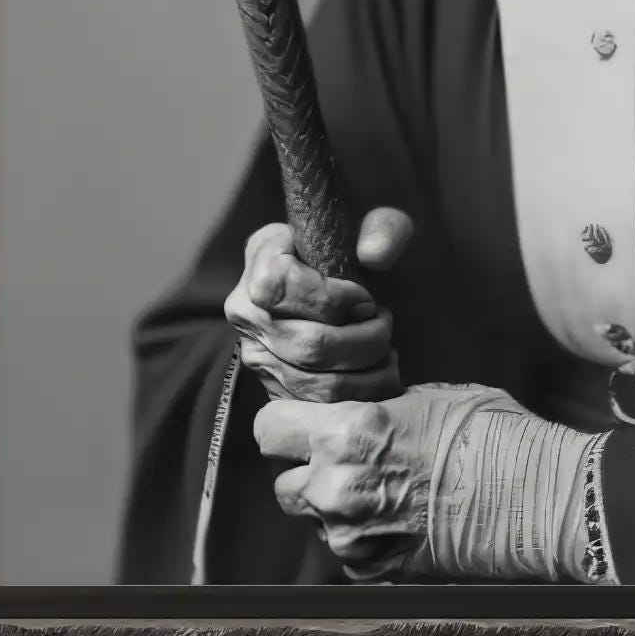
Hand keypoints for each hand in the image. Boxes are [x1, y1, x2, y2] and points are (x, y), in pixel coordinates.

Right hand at [222, 205, 413, 403]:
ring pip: (315, 384)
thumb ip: (382, 228)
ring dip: (367, 373)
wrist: (339, 279)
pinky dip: (360, 399)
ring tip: (387, 350)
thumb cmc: (354, 248)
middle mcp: (247, 311)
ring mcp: (257, 354)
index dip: (331, 297)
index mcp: (260, 260)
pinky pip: (317, 410)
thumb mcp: (373, 225)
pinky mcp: (274, 388)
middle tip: (386, 324)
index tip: (366, 296)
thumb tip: (374, 254)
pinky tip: (379, 376)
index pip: (280, 286)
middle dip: (364, 341)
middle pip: (307, 345)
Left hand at [253, 383, 499, 581]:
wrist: (540, 498)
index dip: (286, 425)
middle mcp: (337, 488)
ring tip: (385, 490)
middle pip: (284, 483)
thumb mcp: (428, 398)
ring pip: (314, 523)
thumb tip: (354, 414)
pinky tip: (402, 520)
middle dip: (308, 472)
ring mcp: (355, 537)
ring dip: (335, 509)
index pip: (268, 430)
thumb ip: (375, 411)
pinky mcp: (377, 571)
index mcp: (347, 433)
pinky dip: (364, 540)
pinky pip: (348, 554)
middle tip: (349, 460)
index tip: (304, 424)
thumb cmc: (494, 436)